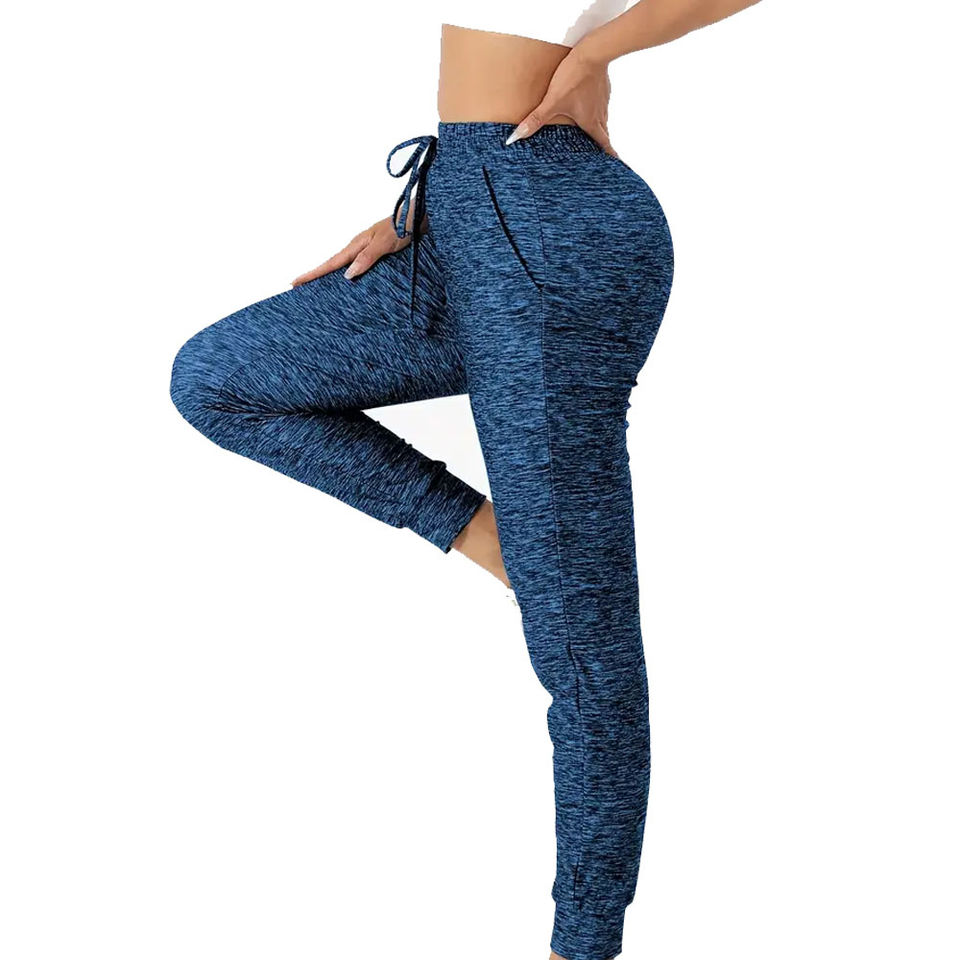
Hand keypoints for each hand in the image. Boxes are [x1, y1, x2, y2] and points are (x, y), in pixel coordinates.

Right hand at [291, 215, 414, 286]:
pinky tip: (352, 285)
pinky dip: (353, 276)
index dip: (312, 274)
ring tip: (319, 290)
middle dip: (316, 277)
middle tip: (299, 289)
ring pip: (346, 268)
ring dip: (333, 278)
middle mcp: (360, 249)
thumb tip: (347, 276)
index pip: (330, 263)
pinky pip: (361, 268)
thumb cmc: (404, 226)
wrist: (422, 216)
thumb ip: (367, 258)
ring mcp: (369, 252)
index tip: (294, 283)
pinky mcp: (380, 256)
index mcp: (357, 245)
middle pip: (333, 266)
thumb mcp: (384, 243)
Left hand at [506, 45, 615, 155]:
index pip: (604, 144)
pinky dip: (596, 109)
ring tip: (590, 132)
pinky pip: (600, 103)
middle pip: (603, 134)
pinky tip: (588, 105)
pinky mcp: (603, 87)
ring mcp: (603, 100)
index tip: (614, 162)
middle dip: (602, 144)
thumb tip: (516, 137)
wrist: (593, 51)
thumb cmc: (574, 78)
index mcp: (590, 122)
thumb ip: (536, 119)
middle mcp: (600, 114)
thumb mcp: (552, 101)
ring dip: (598, 127)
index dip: (609, 155)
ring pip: (602, 119)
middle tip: (599, 153)